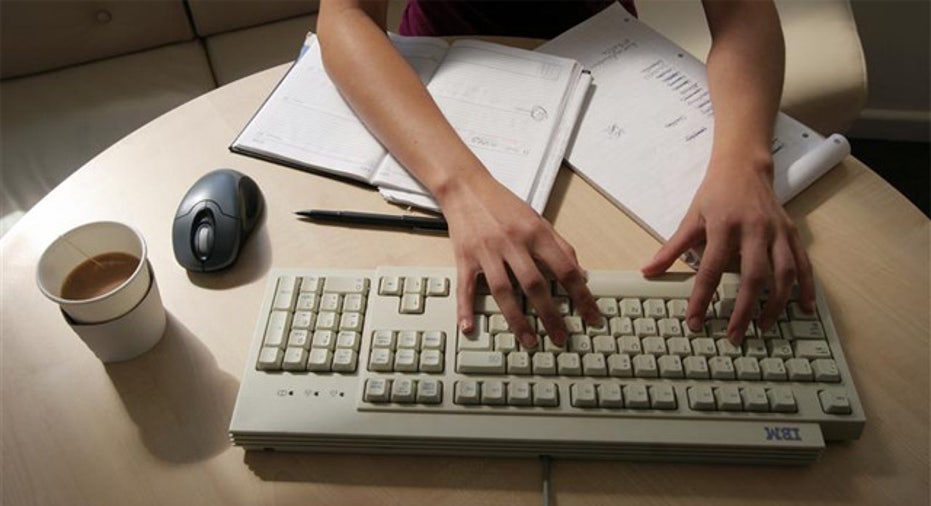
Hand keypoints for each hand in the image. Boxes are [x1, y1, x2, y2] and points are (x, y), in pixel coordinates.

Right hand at [438, 173, 599, 347]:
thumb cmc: (503, 205)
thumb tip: (580, 273)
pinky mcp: (465, 257)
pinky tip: (469, 328)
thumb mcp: (538, 220)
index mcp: (535, 233)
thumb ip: (559, 246)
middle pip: (535, 284)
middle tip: (561, 338)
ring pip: (504, 291)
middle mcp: (512, 242)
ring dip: (517, 320)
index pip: (565, 269)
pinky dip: (465, 308)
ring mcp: (487, 251)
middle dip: (551, 315)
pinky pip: (465, 287)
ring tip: (529, 340)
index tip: (591, 317)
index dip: (582, 296)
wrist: (467, 187)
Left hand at [641, 157, 814, 343]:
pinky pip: (804, 263)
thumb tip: (647, 270)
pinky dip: (807, 287)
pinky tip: (805, 308)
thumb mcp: (691, 218)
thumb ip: (671, 249)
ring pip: (783, 273)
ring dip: (775, 304)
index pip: (710, 269)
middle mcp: (754, 229)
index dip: (702, 298)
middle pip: (753, 276)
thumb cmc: (715, 194)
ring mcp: (777, 231)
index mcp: (723, 226)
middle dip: (744, 309)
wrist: (744, 166)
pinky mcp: (792, 232)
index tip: (695, 321)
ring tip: (765, 327)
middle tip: (734, 335)